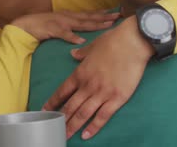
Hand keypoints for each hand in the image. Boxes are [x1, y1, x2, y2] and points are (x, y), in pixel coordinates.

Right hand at [11, 10, 119, 42]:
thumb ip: (71, 28)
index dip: (103, 15)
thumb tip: (83, 35)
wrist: (24, 25)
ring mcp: (60, 22)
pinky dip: (72, 37)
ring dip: (94, 24)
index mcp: (70, 16)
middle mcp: (67, 17)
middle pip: (89, 17)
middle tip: (119, 17)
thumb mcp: (59, 25)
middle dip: (105, 17)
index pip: (89, 15)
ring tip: (107, 25)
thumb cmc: (42, 26)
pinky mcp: (52, 29)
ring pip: (81, 23)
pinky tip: (81, 40)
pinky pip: (63, 34)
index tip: (116, 14)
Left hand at [42, 16, 154, 139]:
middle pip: (70, 106)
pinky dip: (94, 127)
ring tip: (65, 135)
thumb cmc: (112, 41)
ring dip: (73, 126)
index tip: (45, 110)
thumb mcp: (92, 46)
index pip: (62, 91)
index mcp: (80, 73)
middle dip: (61, 119)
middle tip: (53, 127)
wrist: (132, 42)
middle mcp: (88, 85)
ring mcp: (102, 93)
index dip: (53, 102)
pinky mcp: (117, 98)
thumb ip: (81, 53)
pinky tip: (86, 135)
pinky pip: (103, 116)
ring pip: (83, 114)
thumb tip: (73, 53)